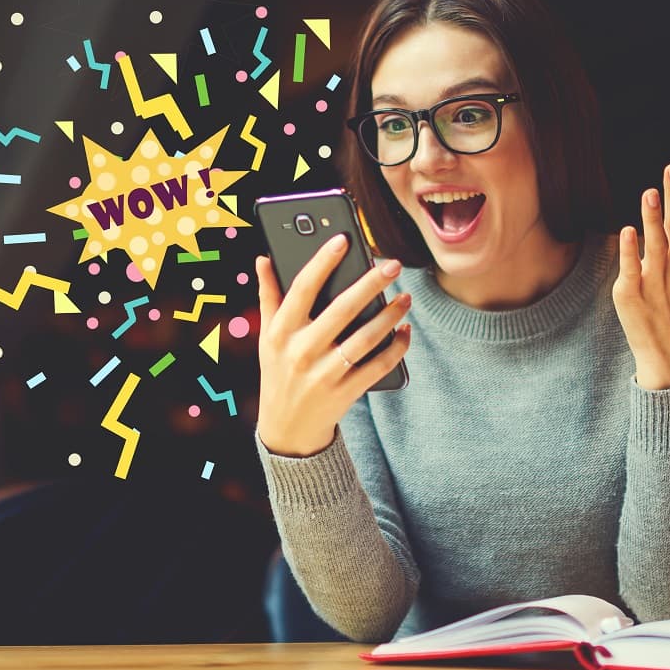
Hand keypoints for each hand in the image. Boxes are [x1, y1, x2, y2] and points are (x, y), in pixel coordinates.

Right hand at [255, 234, 411, 456]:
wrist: (286, 430)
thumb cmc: (278, 373)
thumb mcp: (267, 338)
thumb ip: (268, 297)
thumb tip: (263, 258)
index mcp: (279, 333)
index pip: (302, 288)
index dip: (322, 261)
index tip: (343, 239)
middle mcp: (300, 352)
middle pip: (341, 310)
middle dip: (370, 284)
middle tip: (392, 265)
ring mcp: (323, 374)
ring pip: (365, 338)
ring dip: (389, 315)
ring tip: (405, 298)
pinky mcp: (345, 393)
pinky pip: (378, 366)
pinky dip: (396, 348)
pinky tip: (405, 331)